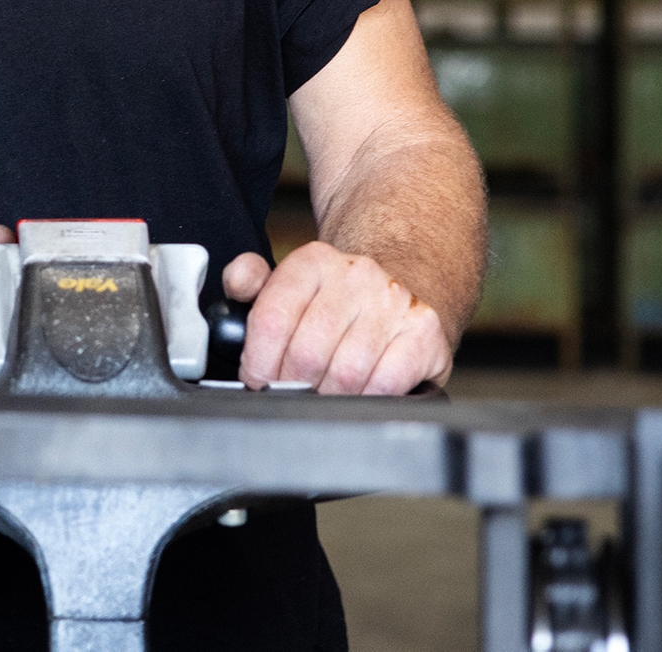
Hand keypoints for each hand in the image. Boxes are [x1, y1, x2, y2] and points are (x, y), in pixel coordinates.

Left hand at [221, 243, 450, 394]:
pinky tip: (359, 394)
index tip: (256, 380)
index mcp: (313, 261)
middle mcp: (355, 275)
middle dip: (291, 386)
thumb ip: (251, 281)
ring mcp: (393, 303)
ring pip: (344, 374)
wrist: (403, 286)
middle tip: (290, 394)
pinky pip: (385, 385)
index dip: (258, 362)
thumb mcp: (289, 282)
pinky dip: (366, 400)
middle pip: (306, 353)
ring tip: (323, 395)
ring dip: (328, 397)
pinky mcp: (425, 332)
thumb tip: (237, 283)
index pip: (271, 318)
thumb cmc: (336, 299)